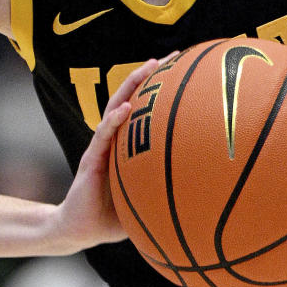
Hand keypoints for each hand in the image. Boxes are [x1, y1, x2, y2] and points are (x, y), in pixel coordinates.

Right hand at [52, 56, 175, 252]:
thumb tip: (207, 199)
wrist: (79, 230)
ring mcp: (101, 148)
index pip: (145, 110)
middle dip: (150, 75)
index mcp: (126, 146)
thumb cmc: (112, 217)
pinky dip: (114, 120)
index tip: (185, 71)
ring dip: (132, 86)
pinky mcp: (90, 160)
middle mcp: (114, 140)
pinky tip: (125, 108)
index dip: (162, 90)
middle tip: (174, 56)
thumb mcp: (146, 202)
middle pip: (132, 98)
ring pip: (116, 108)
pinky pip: (103, 137)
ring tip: (148, 67)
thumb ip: (168, 194)